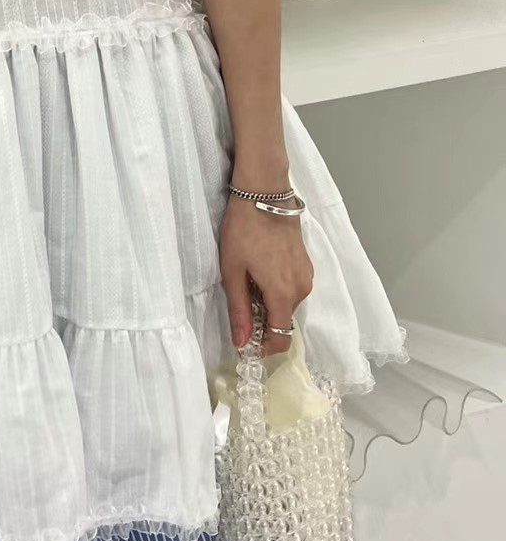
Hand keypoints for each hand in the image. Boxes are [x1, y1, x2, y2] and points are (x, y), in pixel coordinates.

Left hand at [218, 194, 313, 356]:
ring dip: (269, 303)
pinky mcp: (306, 263)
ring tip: (247, 280)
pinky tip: (260, 270)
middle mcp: (302, 289)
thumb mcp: (233, 271)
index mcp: (284, 294)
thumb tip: (242, 342)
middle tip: (239, 302)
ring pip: (287, 304)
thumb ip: (239, 310)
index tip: (246, 343)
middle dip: (263, 321)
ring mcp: (307, 275)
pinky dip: (277, 289)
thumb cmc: (244, 230)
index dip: (264, 347)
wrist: (264, 192)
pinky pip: (292, 288)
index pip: (282, 338)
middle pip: (283, 320)